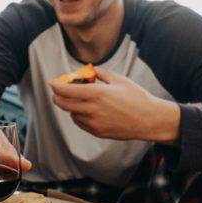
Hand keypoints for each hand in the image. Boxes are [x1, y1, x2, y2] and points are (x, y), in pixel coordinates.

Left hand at [48, 67, 179, 142]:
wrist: (150, 120)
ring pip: (72, 114)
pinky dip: (79, 116)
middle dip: (57, 97)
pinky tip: (86, 111)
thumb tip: (90, 69)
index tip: (51, 83)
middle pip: (64, 104)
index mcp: (98, 93)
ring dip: (71, 107)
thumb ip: (101, 73)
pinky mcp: (98, 132)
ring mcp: (95, 123)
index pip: (67, 90)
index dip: (56, 86)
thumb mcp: (120, 80)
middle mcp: (93, 109)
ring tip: (78, 100)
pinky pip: (81, 123)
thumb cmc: (137, 97)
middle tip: (57, 93)